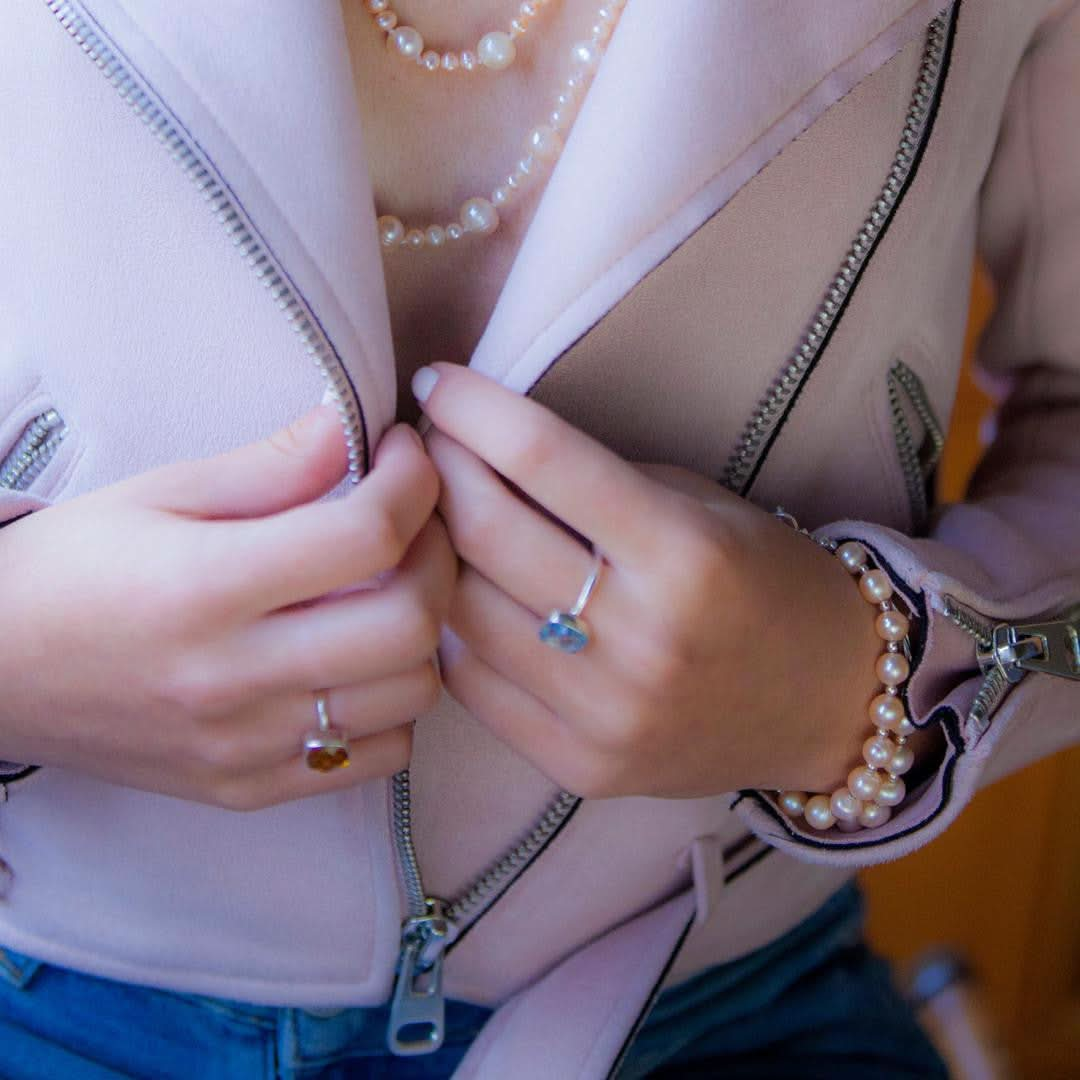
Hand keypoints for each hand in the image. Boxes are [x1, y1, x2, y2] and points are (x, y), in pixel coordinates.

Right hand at [0, 410, 454, 809]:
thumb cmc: (72, 568)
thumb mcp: (157, 493)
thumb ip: (269, 465)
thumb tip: (357, 431)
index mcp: (204, 587)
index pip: (366, 536)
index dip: (414, 483)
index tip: (407, 456)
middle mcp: (232, 678)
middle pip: (409, 623)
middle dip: (440, 555)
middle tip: (418, 521)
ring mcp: (245, 746)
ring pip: (411, 696)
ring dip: (425, 633)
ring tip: (393, 589)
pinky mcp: (249, 790)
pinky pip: (376, 758)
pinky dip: (394, 705)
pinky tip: (362, 663)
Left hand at [415, 363, 890, 799]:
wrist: (831, 702)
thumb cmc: (768, 581)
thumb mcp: (701, 505)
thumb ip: (597, 481)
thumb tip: (484, 447)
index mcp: (686, 556)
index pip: (543, 459)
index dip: (472, 408)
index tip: (437, 381)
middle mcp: (644, 640)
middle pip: (485, 534)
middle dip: (438, 472)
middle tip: (427, 446)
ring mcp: (609, 715)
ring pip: (462, 613)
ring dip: (431, 551)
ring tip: (433, 518)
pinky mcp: (585, 767)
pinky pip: (472, 686)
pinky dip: (450, 630)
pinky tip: (459, 595)